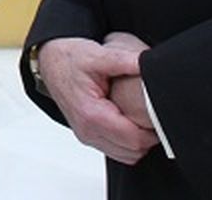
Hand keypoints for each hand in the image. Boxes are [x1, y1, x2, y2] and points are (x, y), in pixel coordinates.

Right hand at [37, 37, 158, 164]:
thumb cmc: (70, 58)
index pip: (133, 139)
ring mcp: (86, 135)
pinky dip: (128, 142)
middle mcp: (87, 130)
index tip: (161, 114)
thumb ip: (124, 60)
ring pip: (126, 156)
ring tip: (144, 119)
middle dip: (148, 137)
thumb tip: (147, 62)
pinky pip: (116, 150)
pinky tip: (130, 121)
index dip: (153, 131)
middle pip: (132, 152)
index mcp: (91, 114)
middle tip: (156, 115)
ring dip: (139, 142)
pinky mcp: (88, 136)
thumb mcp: (98, 55)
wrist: (50, 61)